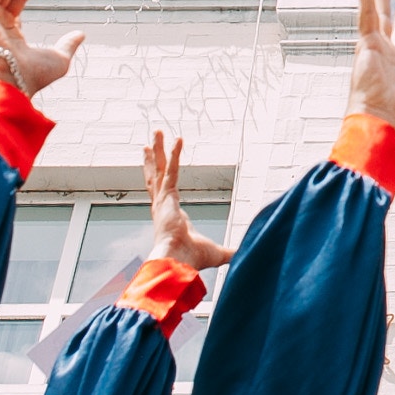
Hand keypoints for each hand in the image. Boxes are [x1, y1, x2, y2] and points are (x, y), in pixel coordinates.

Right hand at [143, 132, 233, 271]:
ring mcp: (162, 200)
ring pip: (160, 169)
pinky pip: (172, 170)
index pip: (164, 194)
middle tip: (149, 146)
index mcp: (170, 218)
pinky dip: (175, 154)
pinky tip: (179, 139)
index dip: (162, 182)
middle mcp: (162, 206)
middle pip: (156, 177)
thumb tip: (245, 255)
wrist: (177, 261)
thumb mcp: (215, 253)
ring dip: (160, 149)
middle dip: (154, 160)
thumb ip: (229, 252)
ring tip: (157, 132)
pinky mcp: (167, 196)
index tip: (161, 173)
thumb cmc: (191, 260)